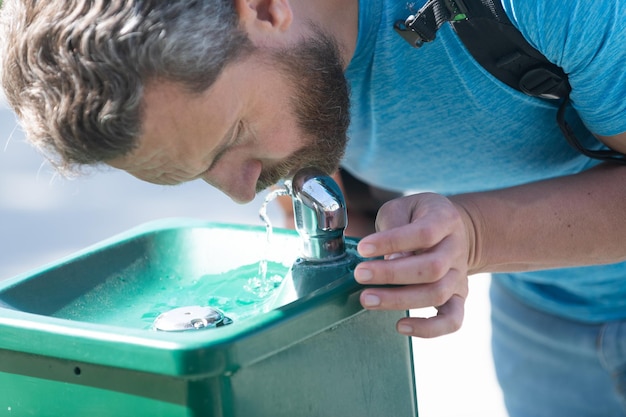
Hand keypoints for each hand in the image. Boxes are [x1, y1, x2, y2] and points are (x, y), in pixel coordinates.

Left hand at [354, 192, 471, 337]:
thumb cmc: (418, 218)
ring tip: (367, 299)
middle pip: (431, 268)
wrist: (454, 231)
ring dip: (400, 300)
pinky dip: (429, 329)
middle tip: (360, 275)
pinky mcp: (458, 297)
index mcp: (445, 220)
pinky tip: (401, 326)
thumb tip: (388, 259)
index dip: (392, 242)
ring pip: (437, 294)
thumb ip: (394, 226)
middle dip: (392, 275)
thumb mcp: (403, 208)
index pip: (424, 233)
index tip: (363, 248)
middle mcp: (456, 250)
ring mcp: (460, 276)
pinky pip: (452, 320)